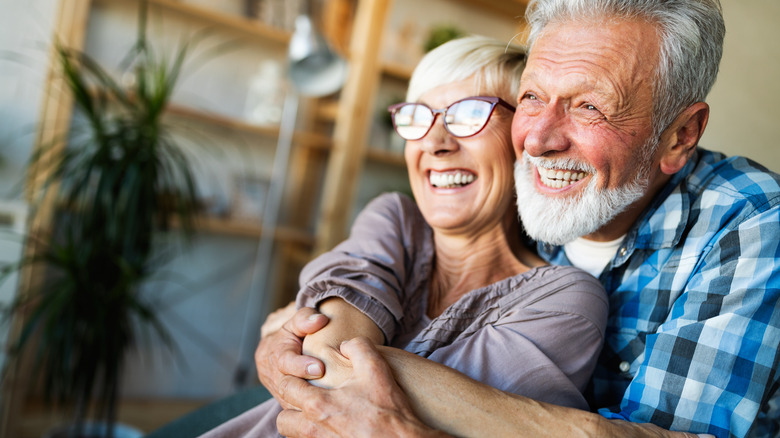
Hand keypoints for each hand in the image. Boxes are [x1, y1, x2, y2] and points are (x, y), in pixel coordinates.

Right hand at [254, 306, 328, 407]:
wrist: (276, 355)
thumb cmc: (292, 336)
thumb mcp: (296, 323)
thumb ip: (305, 319)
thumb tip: (320, 320)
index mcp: (276, 355)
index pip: (285, 362)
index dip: (301, 366)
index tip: (319, 368)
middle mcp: (275, 376)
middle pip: (288, 386)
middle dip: (308, 388)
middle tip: (329, 387)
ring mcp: (280, 393)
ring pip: (292, 403)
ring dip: (310, 403)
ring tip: (332, 402)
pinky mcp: (288, 405)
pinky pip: (299, 412)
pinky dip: (311, 413)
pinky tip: (328, 411)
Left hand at [276, 337, 448, 437]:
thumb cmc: (388, 410)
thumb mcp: (376, 369)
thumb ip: (357, 347)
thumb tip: (345, 344)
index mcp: (318, 405)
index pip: (287, 387)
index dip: (291, 377)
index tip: (303, 375)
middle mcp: (313, 429)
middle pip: (283, 419)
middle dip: (291, 407)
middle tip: (306, 399)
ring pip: (294, 436)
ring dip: (300, 425)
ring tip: (317, 416)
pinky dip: (316, 437)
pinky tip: (333, 430)